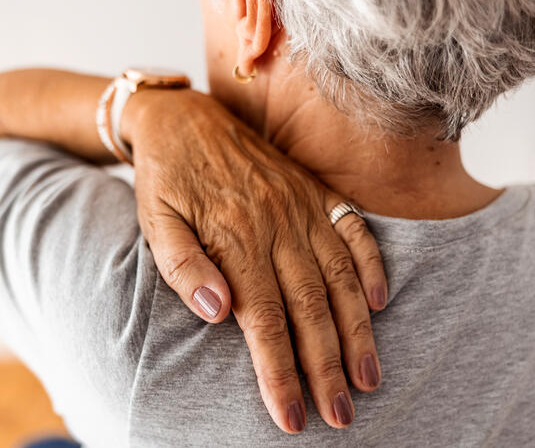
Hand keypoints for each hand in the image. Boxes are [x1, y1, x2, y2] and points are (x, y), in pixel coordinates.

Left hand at [124, 88, 387, 432]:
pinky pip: (353, 230)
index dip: (279, 371)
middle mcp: (276, 225)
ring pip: (339, 278)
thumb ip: (183, 266)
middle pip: (309, 308)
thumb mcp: (155, 221)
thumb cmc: (165, 179)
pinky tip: (379, 302)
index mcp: (235, 238)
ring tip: (368, 377)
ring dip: (356, 331)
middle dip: (326, 367)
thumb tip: (215, 313)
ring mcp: (301, 207)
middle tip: (341, 415)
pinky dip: (371, 266)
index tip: (290, 416)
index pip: (263, 320)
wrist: (184, 118)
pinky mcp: (315, 192)